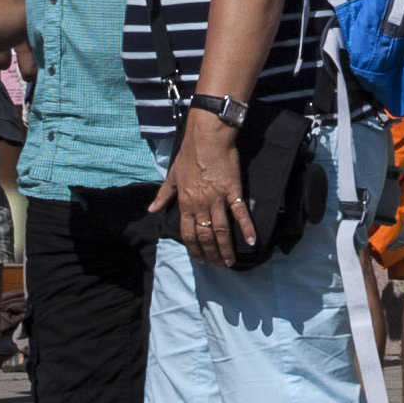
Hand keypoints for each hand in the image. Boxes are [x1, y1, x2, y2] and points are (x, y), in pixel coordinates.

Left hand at [164, 110, 247, 266]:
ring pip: (221, 230)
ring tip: (231, 262)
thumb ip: (164, 195)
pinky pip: (240, 214)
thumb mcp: (172, 175)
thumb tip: (152, 210)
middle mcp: (200, 205)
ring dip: (226, 249)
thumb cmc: (189, 153)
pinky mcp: (233, 191)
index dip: (194, 249)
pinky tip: (251, 241)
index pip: (188, 233)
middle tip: (219, 265)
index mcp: (185, 202)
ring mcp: (217, 199)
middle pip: (205, 236)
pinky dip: (246, 228)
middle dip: (211, 254)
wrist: (208, 137)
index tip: (201, 259)